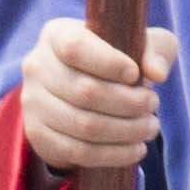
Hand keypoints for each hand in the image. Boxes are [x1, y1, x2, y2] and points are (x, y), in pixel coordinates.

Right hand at [19, 18, 176, 175]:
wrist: (80, 92)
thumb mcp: (139, 43)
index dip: (109, 63)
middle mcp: (37, 66)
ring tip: (150, 127)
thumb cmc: (114, 60)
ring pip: (84, 125)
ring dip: (126, 130)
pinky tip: (136, 149)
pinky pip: (78, 151)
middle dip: (129, 102)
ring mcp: (32, 102)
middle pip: (84, 91)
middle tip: (153, 104)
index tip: (135, 74)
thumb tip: (156, 73)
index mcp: (56, 35)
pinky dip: (114, 155)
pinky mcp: (37, 134)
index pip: (75, 47)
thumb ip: (155, 48)